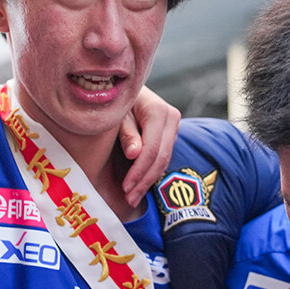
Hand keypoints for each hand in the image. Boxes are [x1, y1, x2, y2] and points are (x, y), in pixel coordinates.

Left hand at [120, 87, 180, 207]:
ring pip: (165, 160)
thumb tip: (134, 154)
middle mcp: (171, 117)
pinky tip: (138, 186)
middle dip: (144, 181)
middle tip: (129, 199)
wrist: (123, 89)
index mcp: (158, 110)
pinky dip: (150, 173)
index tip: (125, 188)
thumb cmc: (115, 101)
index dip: (139, 171)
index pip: (152, 149)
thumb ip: (126, 133)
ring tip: (132, 198)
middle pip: (161, 157)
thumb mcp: (117, 115)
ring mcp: (174, 125)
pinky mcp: (170, 133)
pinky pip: (163, 157)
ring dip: (148, 181)